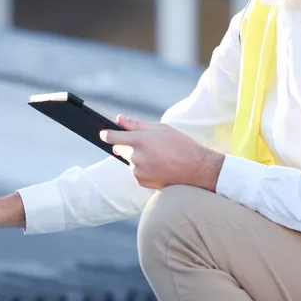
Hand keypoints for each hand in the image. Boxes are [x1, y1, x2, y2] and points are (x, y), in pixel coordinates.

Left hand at [100, 115, 224, 191]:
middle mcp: (137, 156)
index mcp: (140, 140)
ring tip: (158, 157)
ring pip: (129, 161)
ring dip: (137, 158)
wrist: (196, 169)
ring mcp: (138, 170)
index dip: (107, 135)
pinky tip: (158, 166)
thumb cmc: (181, 146)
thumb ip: (136, 124)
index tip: (103, 134)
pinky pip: (136, 172)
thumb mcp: (161, 128)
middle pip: (121, 149)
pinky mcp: (141, 181)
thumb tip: (119, 119)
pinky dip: (143, 169)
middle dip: (128, 145)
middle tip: (148, 145)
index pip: (113, 137)